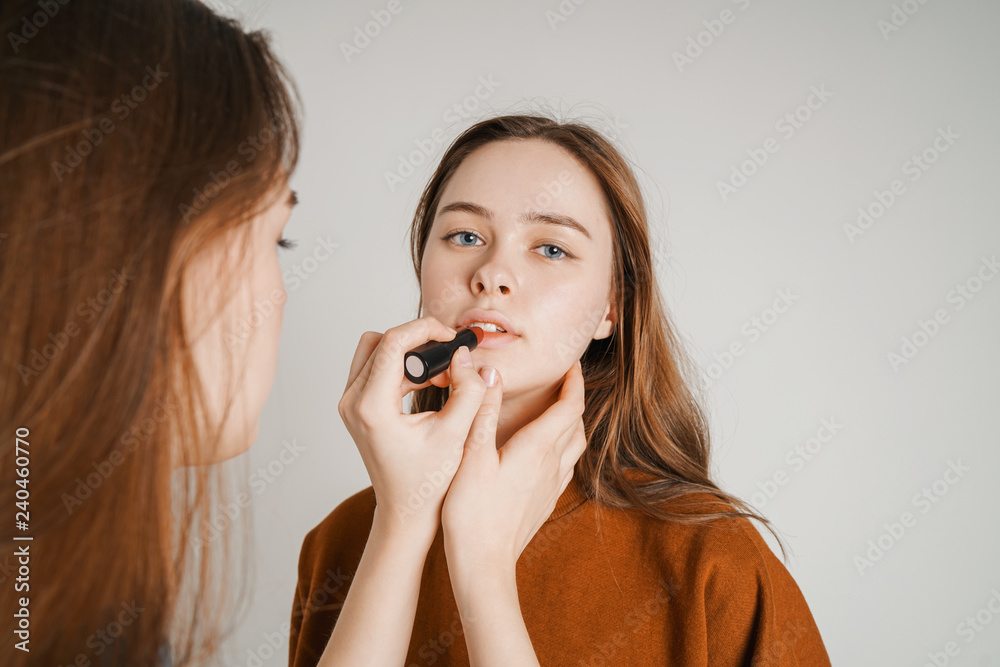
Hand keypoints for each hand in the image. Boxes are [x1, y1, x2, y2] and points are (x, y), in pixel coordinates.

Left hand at [338, 317, 488, 538]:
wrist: (406, 511)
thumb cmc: (427, 482)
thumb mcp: (456, 434)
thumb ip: (467, 391)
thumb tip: (467, 357)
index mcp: (371, 407)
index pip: (393, 343)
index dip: (425, 329)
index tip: (451, 336)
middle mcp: (352, 402)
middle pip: (380, 341)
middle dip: (417, 341)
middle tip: (448, 356)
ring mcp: (350, 405)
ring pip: (375, 352)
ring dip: (409, 354)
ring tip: (442, 375)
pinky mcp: (357, 408)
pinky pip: (376, 369)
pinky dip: (403, 368)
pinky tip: (430, 384)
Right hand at [440, 360, 587, 573]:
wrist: (483, 564)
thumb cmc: (472, 513)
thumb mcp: (472, 455)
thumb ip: (484, 411)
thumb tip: (491, 374)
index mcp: (537, 448)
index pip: (569, 406)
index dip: (574, 381)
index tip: (571, 363)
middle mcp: (552, 465)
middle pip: (576, 423)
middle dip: (574, 398)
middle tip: (563, 381)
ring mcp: (551, 486)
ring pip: (574, 446)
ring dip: (571, 423)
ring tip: (556, 410)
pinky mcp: (545, 502)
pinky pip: (565, 467)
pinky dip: (562, 448)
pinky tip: (545, 451)